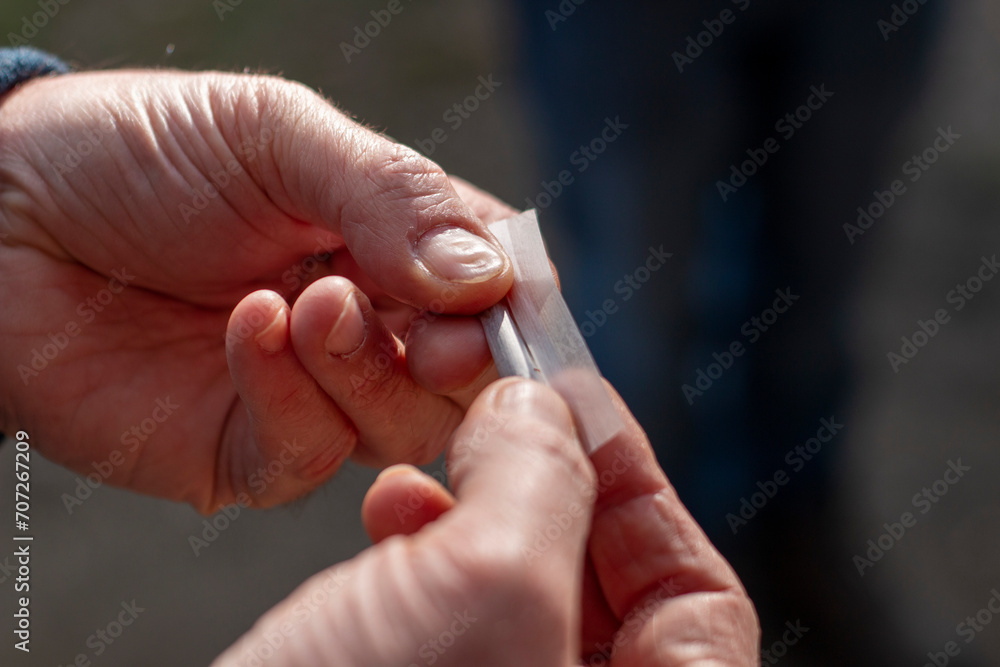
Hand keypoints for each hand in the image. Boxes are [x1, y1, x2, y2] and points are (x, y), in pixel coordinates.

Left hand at [0, 70, 514, 511]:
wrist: (3, 218)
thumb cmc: (141, 152)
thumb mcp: (277, 135)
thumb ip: (391, 195)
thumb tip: (488, 279)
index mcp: (396, 242)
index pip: (496, 288)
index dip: (511, 307)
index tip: (493, 303)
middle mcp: (370, 323)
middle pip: (466, 376)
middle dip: (456, 358)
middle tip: (431, 331)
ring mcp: (314, 392)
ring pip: (403, 426)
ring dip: (366, 368)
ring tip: (308, 300)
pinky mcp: (248, 448)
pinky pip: (309, 452)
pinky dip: (292, 394)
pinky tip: (250, 327)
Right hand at [213, 379, 759, 665]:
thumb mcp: (481, 590)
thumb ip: (540, 479)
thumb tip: (544, 412)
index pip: (698, 603)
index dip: (644, 493)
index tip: (585, 413)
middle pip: (607, 595)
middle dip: (551, 491)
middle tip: (508, 421)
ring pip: (519, 602)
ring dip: (480, 512)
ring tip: (420, 471)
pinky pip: (452, 625)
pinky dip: (426, 554)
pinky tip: (387, 514)